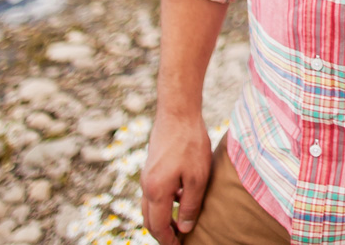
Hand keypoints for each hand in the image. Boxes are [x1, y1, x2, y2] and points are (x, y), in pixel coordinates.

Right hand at [141, 110, 211, 243]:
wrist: (177, 112)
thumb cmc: (190, 144)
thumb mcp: (198, 178)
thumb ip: (191, 205)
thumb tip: (185, 228)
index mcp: (156, 192)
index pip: (158, 226)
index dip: (168, 240)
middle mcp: (146, 186)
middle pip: (149, 220)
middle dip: (162, 233)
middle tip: (178, 240)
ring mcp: (147, 175)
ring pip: (149, 207)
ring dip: (161, 219)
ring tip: (179, 224)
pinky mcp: (151, 166)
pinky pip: (153, 193)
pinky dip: (162, 203)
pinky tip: (179, 199)